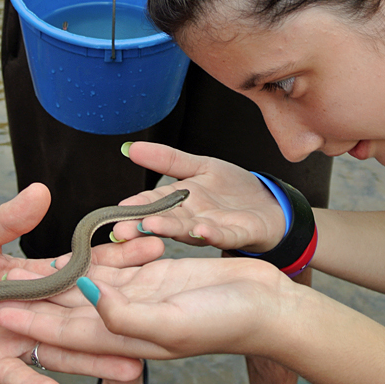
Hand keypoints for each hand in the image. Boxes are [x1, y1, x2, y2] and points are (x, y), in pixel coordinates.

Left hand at [0, 183, 161, 383]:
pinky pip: (17, 375)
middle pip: (88, 312)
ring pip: (64, 349)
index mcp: (43, 276)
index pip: (89, 267)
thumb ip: (11, 218)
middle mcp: (41, 308)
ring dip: (95, 360)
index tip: (153, 246)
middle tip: (162, 310)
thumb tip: (43, 190)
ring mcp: (21, 336)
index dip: (120, 259)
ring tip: (130, 365)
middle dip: (124, 313)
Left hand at [0, 257, 294, 360]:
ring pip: (90, 286)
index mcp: (130, 339)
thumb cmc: (226, 322)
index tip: (0, 313)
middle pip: (73, 310)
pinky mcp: (157, 275)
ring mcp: (143, 296)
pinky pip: (118, 266)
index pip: (71, 334)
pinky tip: (74, 250)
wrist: (265, 304)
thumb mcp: (172, 325)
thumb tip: (84, 295)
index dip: (35, 324)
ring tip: (27, 265)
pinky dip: (95, 259)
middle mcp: (130, 319)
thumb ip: (125, 316)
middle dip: (38, 300)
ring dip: (60, 278)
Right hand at [113, 142, 285, 252]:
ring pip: (187, 231)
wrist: (268, 202)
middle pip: (164, 222)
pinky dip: (211, 234)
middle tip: (122, 230)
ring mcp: (213, 228)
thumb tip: (131, 148)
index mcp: (180, 204)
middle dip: (143, 225)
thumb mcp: (199, 167)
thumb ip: (168, 160)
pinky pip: (223, 235)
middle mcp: (191, 219)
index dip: (134, 208)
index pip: (151, 205)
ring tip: (153, 226)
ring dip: (170, 230)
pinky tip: (200, 230)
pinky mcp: (238, 233)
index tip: (116, 212)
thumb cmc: (232, 189)